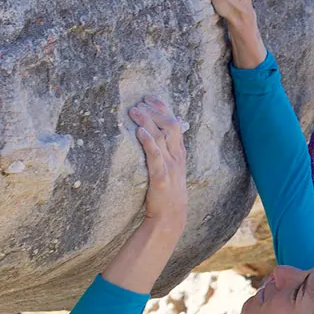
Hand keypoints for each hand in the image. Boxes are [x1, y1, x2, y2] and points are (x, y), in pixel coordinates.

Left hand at [127, 96, 187, 230]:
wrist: (171, 216)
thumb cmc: (169, 191)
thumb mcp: (173, 167)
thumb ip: (171, 149)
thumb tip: (170, 129)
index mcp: (179, 153)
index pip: (174, 124)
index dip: (163, 108)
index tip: (150, 97)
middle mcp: (177, 157)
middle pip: (170, 126)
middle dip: (155, 111)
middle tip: (139, 102)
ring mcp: (170, 166)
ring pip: (162, 137)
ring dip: (148, 122)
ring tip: (134, 111)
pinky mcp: (161, 177)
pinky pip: (156, 156)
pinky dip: (148, 142)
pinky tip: (140, 132)